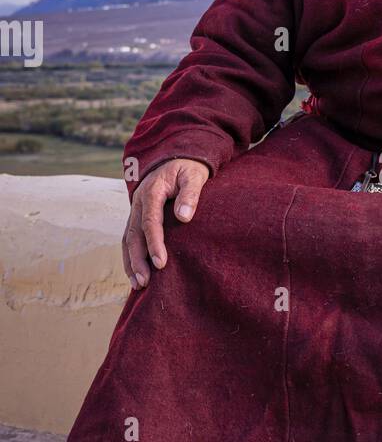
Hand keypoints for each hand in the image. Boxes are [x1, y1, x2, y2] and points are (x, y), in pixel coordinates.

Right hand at [122, 158, 209, 288]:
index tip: (161, 263)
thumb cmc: (189, 169)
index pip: (150, 222)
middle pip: (133, 234)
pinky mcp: (138, 216)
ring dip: (131, 262)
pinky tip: (136, 273)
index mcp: (152, 192)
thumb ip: (190, 194)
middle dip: (137, 260)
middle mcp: (139, 202)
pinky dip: (131, 256)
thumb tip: (184, 216)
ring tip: (138, 284)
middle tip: (144, 282)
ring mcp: (136, 210)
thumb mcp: (194, 176)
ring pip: (127, 238)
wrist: (177, 158)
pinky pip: (130, 238)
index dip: (154, 243)